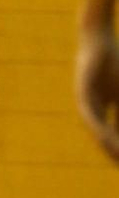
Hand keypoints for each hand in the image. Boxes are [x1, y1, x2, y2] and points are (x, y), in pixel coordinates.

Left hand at [76, 26, 118, 163]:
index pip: (114, 132)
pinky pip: (90, 114)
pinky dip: (97, 126)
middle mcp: (92, 108)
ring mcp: (86, 102)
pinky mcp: (82, 94)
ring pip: (96, 128)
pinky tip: (102, 136)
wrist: (97, 41)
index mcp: (103, 107)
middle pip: (104, 135)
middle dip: (113, 151)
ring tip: (115, 157)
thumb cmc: (113, 63)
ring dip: (106, 143)